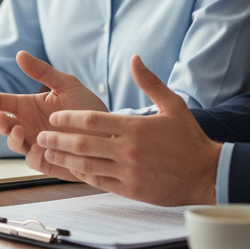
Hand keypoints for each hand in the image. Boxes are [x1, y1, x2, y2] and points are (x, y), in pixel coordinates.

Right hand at [0, 51, 107, 180]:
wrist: (110, 133)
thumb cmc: (87, 107)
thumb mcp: (66, 84)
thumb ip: (43, 72)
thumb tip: (20, 54)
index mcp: (29, 106)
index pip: (3, 102)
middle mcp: (29, 126)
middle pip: (4, 126)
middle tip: (0, 117)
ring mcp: (37, 144)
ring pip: (16, 145)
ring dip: (14, 139)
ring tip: (22, 131)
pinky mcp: (49, 162)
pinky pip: (34, 162)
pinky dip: (33, 156)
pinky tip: (40, 149)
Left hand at [36, 55, 220, 205]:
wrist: (207, 174)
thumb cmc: (189, 138)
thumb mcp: (172, 104)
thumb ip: (149, 82)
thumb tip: (134, 58)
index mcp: (135, 127)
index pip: (92, 120)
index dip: (69, 118)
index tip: (54, 117)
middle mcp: (128, 150)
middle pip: (83, 143)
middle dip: (58, 140)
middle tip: (42, 136)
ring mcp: (129, 172)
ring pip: (87, 165)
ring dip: (64, 159)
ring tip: (48, 154)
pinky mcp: (132, 190)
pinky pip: (100, 182)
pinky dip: (83, 175)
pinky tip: (72, 170)